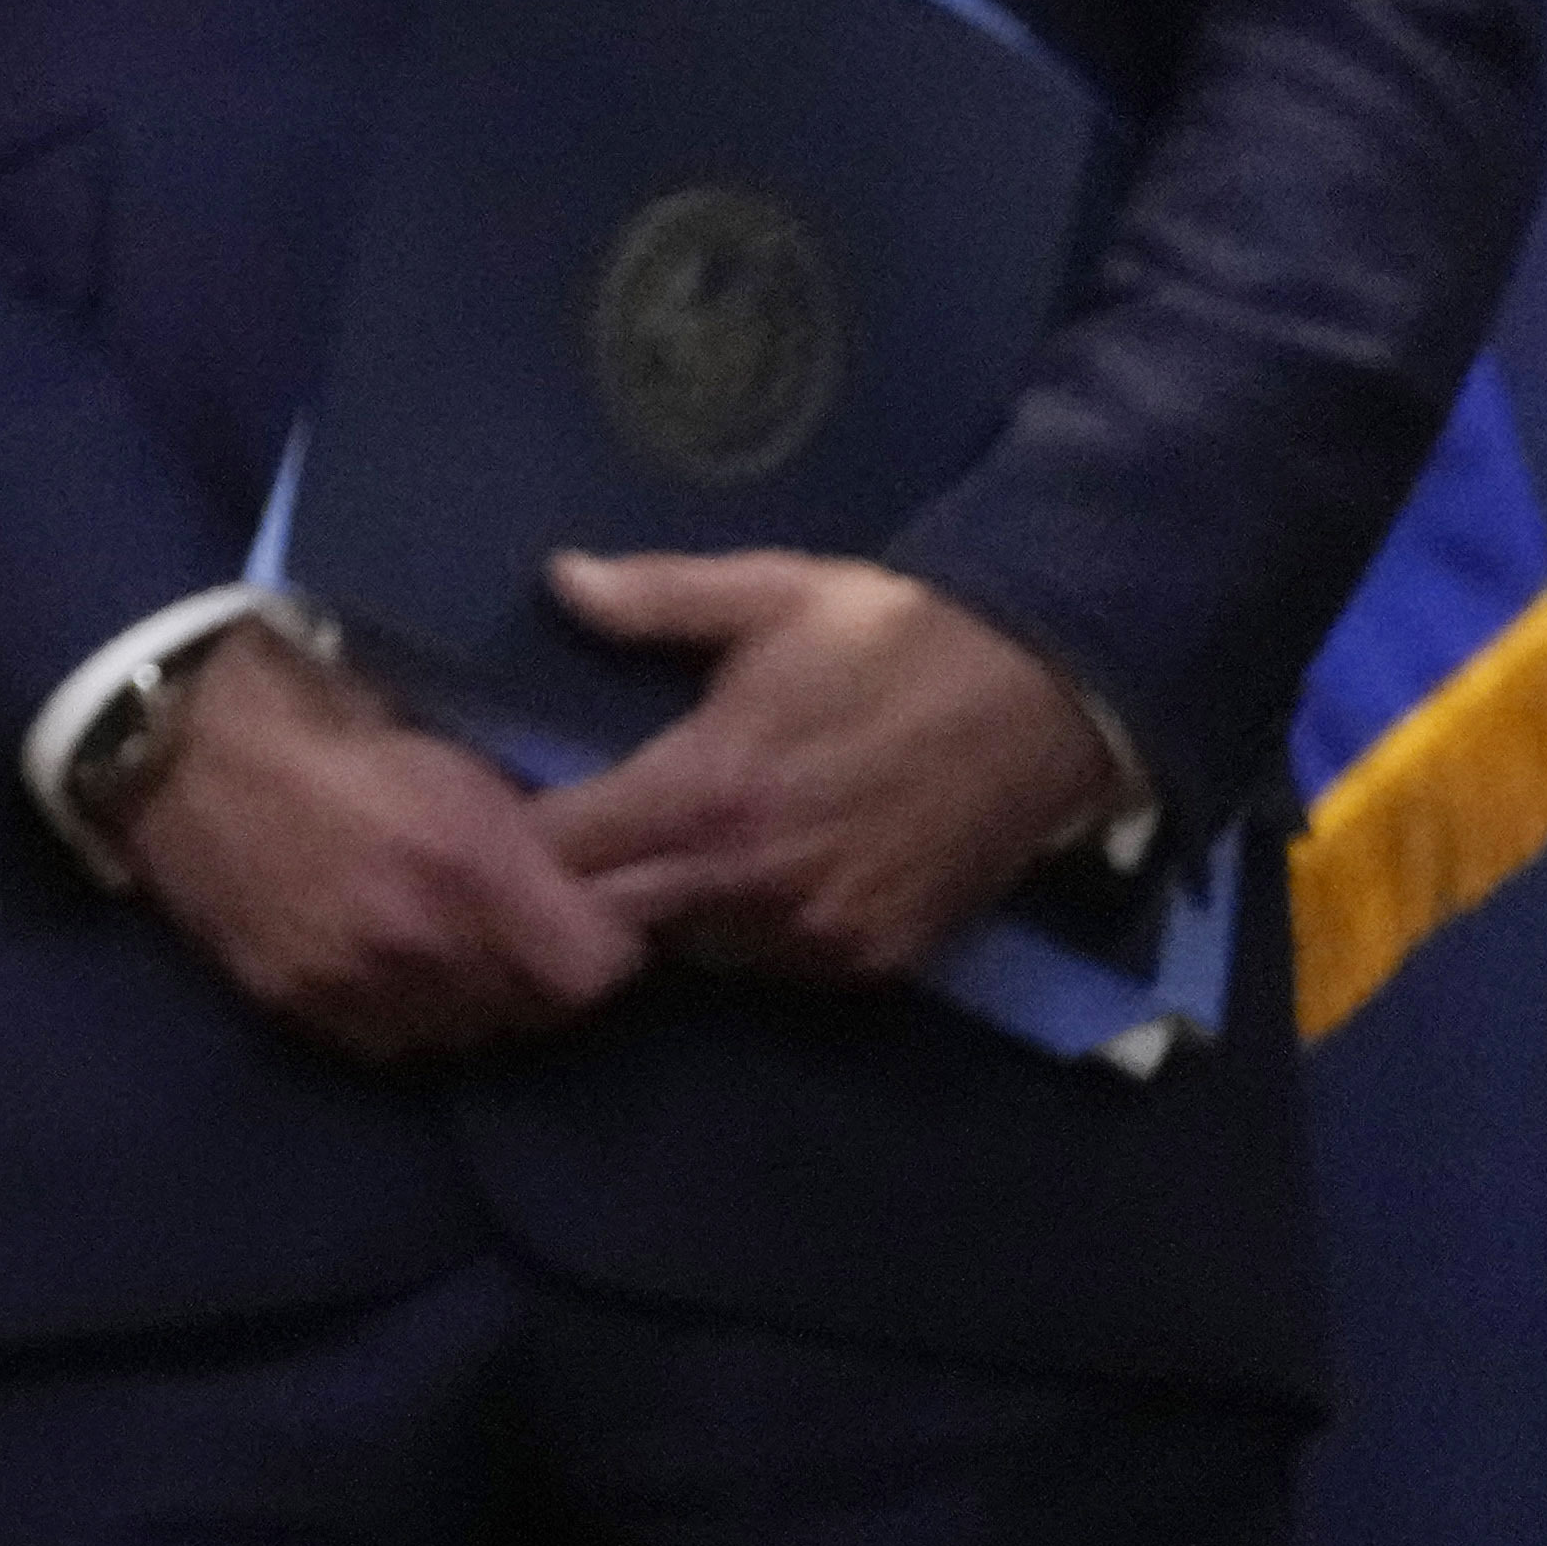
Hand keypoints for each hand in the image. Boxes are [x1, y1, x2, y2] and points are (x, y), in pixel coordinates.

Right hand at [112, 623, 647, 1061]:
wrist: (169, 744)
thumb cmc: (314, 712)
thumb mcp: (446, 745)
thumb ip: (523, 821)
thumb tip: (588, 859)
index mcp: (464, 864)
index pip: (597, 967)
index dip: (609, 940)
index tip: (601, 910)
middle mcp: (419, 944)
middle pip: (539, 1010)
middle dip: (551, 971)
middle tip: (537, 926)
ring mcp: (354, 986)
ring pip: (469, 1033)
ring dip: (483, 996)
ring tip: (466, 943)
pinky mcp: (298, 1007)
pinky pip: (393, 1041)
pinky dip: (411, 1011)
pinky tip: (399, 962)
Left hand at [526, 549, 1129, 983]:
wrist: (1051, 698)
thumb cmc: (897, 637)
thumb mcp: (773, 593)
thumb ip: (656, 597)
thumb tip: (558, 580)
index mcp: (708, 790)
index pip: (561, 851)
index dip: (517, 837)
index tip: (495, 812)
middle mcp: (752, 879)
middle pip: (609, 916)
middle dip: (573, 887)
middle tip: (567, 842)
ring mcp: (817, 931)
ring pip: (688, 947)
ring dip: (662, 910)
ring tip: (654, 857)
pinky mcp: (873, 960)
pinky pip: (772, 966)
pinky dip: (745, 932)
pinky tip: (745, 879)